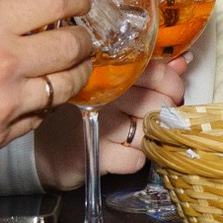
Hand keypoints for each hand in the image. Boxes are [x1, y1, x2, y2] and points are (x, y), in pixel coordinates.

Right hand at [0, 0, 94, 186]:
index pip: (55, 1)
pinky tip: (31, 98)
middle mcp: (2, 63)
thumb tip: (12, 24)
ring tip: (66, 69)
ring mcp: (7, 105)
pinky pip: (39, 117)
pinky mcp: (2, 137)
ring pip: (65, 86)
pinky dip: (42, 106)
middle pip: (73, 46)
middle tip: (81, 36)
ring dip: (71, 75)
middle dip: (84, 39)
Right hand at [34, 53, 187, 185]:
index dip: (173, 86)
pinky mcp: (96, 154)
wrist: (40, 148)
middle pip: (159, 105)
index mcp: (108, 70)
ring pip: (149, 132)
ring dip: (147, 138)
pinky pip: (135, 159)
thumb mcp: (111, 85)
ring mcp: (101, 124)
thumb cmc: (78, 112)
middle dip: (163, 115)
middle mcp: (104, 93)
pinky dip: (133, 159)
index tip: (172, 94)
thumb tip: (182, 63)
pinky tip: (119, 151)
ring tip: (131, 134)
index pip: (158, 73)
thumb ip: (149, 72)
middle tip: (152, 118)